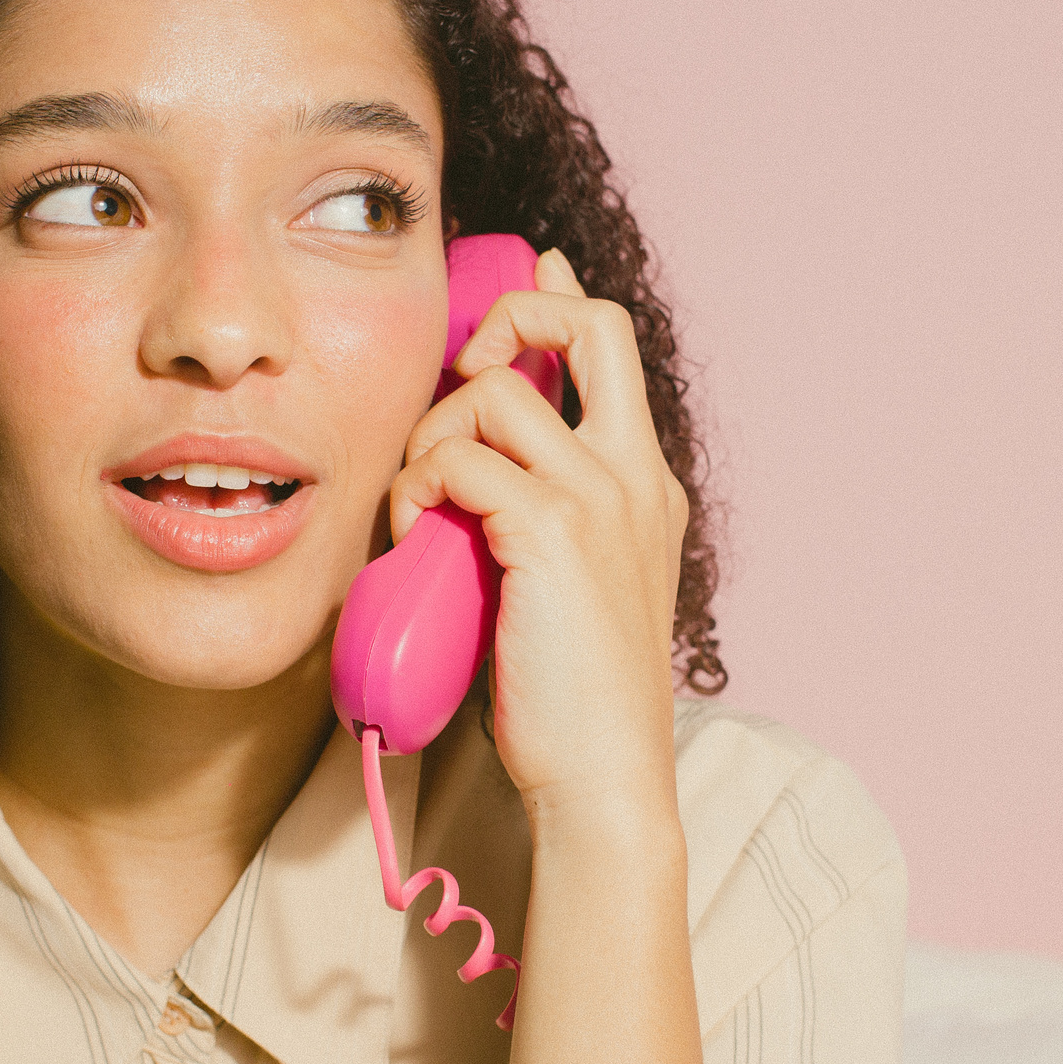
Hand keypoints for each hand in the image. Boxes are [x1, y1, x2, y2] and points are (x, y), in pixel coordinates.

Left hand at [388, 249, 689, 825]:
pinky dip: (421, 485)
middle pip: (594, 323)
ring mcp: (601, 500)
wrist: (602, 780)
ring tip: (421, 501)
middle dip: (517, 314)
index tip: (516, 283)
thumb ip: (539, 522)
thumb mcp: (569, 589)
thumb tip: (469, 485)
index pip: (616, 345)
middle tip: (467, 372)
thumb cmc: (571, 702)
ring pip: (497, 393)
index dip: (557, 296)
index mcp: (648, 484)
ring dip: (435, 433)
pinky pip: (460, 461)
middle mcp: (636, 476)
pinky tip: (414, 532)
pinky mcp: (551, 535)